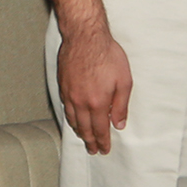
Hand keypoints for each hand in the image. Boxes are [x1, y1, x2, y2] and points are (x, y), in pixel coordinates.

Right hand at [54, 23, 130, 154]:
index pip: (100, 129)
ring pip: (73, 119)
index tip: (104, 150)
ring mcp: (69, 93)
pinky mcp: (63, 84)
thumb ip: (121, 105)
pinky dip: (70, 117)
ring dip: (79, 131)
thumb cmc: (107, 55)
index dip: (103, 141)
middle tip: (93, 150)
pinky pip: (65, 107)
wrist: (84, 36)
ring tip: (83, 137)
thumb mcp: (124, 81)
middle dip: (90, 141)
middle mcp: (80, 101)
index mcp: (97, 102)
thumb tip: (119, 124)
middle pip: (84, 128)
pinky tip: (73, 118)